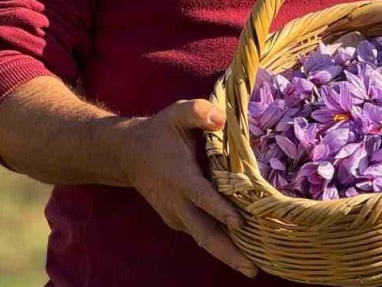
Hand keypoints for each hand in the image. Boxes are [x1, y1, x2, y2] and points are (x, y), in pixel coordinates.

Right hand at [111, 99, 257, 277]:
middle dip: (227, 252)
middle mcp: (178, 202)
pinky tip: (244, 252)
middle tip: (252, 269)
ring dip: (226, 254)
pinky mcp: (180, 220)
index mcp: (180, 177)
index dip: (219, 209)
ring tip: (253, 267)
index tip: (238, 223)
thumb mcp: (177, 113)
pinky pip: (202, 234)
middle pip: (204, 232)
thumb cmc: (159, 132)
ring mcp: (177, 215)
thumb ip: (199, 112)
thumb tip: (220, 119)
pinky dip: (220, 245)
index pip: (202, 196)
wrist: (128, 154)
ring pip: (204, 239)